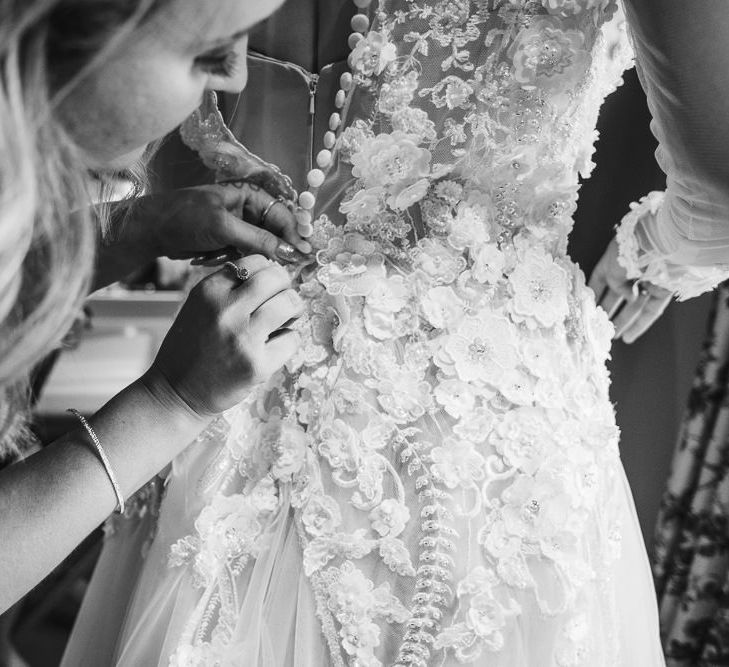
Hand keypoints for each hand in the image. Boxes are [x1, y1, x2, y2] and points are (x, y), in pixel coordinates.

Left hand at [134, 182, 308, 261]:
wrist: (150, 230)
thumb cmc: (184, 218)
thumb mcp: (223, 227)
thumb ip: (258, 239)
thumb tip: (290, 252)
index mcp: (249, 195)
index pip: (282, 215)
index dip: (294, 235)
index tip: (303, 256)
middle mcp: (248, 210)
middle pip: (276, 232)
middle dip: (279, 250)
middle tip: (289, 269)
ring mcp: (239, 227)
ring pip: (263, 246)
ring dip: (259, 258)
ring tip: (255, 266)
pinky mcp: (229, 243)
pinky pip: (247, 255)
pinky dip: (244, 262)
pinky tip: (236, 265)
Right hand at [144, 255, 302, 416]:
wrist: (176, 393)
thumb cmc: (192, 348)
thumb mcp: (201, 307)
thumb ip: (231, 290)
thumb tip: (275, 276)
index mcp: (209, 291)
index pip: (255, 262)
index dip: (268, 273)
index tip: (267, 288)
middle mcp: (225, 309)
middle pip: (277, 277)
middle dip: (285, 288)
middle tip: (281, 303)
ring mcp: (243, 337)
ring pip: (290, 303)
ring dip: (293, 311)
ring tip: (284, 322)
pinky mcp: (257, 365)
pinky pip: (293, 339)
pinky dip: (289, 341)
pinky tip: (274, 347)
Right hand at [588, 238, 671, 343]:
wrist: (662, 241)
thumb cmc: (631, 250)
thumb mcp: (613, 268)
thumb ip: (614, 284)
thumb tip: (626, 297)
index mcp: (614, 260)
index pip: (600, 278)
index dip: (592, 293)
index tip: (585, 308)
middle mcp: (630, 270)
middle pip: (617, 295)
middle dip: (608, 312)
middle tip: (599, 327)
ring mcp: (647, 280)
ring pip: (634, 305)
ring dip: (622, 321)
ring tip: (612, 337)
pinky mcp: (663, 289)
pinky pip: (650, 310)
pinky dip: (640, 324)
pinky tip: (629, 337)